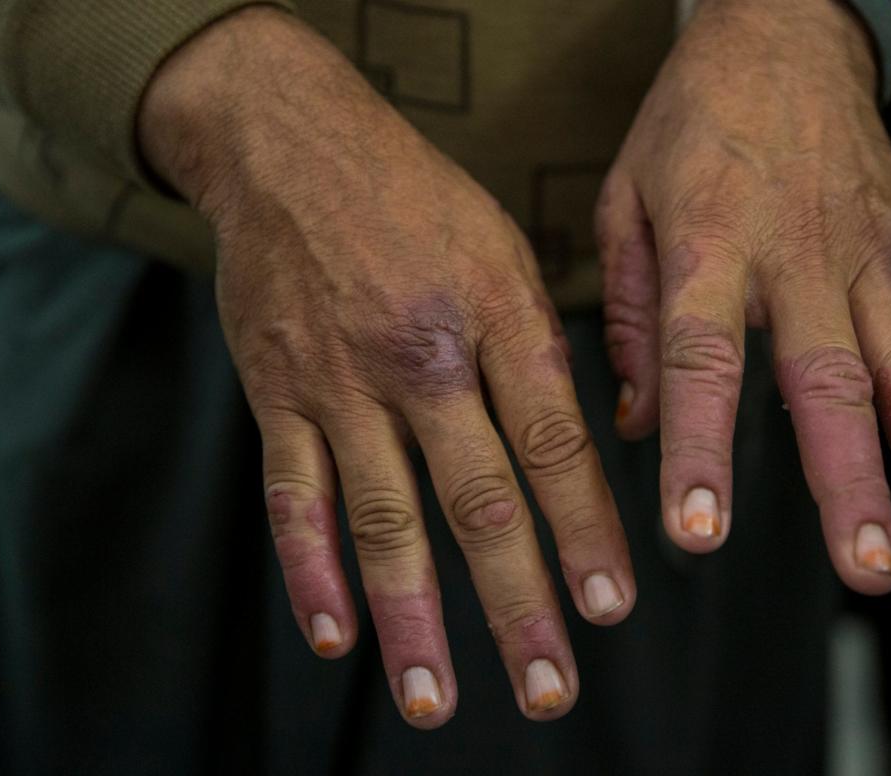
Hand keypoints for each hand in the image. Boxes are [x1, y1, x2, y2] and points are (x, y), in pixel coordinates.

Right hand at [139, 8, 633, 725]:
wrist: (290, 145)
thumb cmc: (417, 200)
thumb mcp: (504, 251)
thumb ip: (537, 351)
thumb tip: (581, 453)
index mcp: (493, 316)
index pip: (554, 444)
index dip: (587, 531)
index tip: (611, 606)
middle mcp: (420, 358)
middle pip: (479, 501)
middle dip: (517, 603)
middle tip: (549, 689)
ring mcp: (342, 382)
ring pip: (382, 520)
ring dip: (413, 618)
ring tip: (435, 700)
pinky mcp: (279, 395)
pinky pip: (295, 497)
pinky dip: (311, 574)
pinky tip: (337, 637)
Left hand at [599, 0, 890, 592]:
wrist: (784, 31)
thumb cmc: (693, 120)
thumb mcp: (625, 198)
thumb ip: (633, 314)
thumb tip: (632, 423)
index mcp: (709, 247)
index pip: (702, 361)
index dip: (700, 448)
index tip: (699, 530)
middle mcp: (799, 257)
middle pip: (830, 382)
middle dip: (852, 483)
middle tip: (867, 568)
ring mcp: (869, 255)